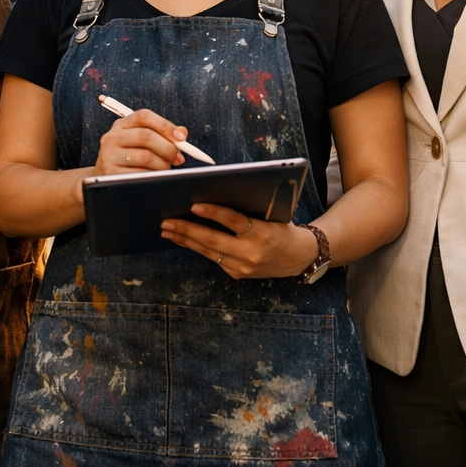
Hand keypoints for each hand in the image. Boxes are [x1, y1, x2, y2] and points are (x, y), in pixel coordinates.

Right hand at [92, 108, 186, 176]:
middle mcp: (112, 137)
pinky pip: (140, 174)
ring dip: (162, 164)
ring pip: (146, 156)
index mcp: (122, 124)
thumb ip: (162, 135)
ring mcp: (109, 155)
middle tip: (177, 158)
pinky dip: (153, 176)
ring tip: (166, 169)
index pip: (144, 116)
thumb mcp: (142, 143)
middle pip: (146, 136)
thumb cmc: (129, 159)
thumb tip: (182, 132)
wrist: (103, 180)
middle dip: (168, 148)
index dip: (165, 125)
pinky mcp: (110, 173)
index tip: (181, 138)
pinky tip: (155, 178)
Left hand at [160, 204, 319, 279]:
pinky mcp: (237, 274)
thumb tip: (214, 192)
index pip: (234, 220)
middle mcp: (252, 253)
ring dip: (185, 240)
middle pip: (214, 240)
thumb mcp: (273, 213)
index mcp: (264, 233)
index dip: (214, 212)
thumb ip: (248, 207)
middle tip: (167, 220)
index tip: (194, 205)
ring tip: (167, 229)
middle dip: (187, 229)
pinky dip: (196, 247)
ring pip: (208, 251)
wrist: (299, 257)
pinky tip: (182, 239)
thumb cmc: (282, 226)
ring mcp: (243, 267)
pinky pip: (212, 258)